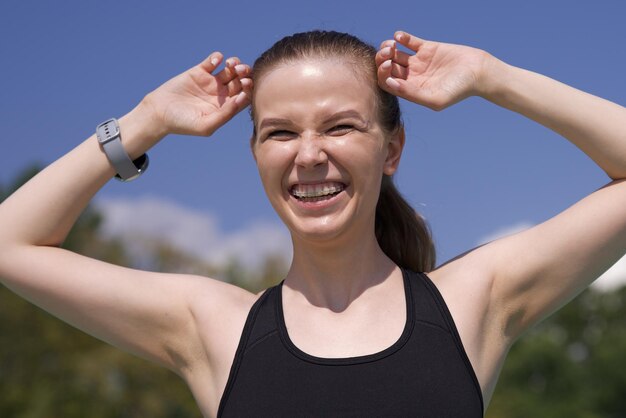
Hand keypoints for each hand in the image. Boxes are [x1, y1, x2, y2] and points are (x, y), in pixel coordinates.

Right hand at [140, 52, 251, 136]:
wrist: (159, 113)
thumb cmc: (183, 124)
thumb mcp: (206, 125)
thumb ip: (225, 115)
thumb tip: (241, 100)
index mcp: (226, 108)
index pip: (245, 97)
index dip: (249, 90)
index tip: (247, 85)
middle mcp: (221, 94)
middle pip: (240, 81)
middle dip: (244, 75)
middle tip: (241, 72)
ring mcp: (211, 82)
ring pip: (230, 70)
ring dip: (235, 64)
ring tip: (231, 64)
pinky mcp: (199, 72)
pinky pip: (213, 61)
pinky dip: (217, 57)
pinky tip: (215, 61)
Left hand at [376, 31, 493, 109]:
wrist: (479, 72)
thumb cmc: (458, 90)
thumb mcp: (435, 98)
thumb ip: (412, 94)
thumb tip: (390, 84)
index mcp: (411, 90)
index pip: (387, 83)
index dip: (382, 75)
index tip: (389, 67)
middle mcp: (412, 76)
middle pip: (387, 68)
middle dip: (382, 60)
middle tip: (388, 54)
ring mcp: (418, 62)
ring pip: (394, 54)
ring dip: (387, 48)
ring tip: (391, 45)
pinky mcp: (427, 48)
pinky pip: (409, 41)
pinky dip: (401, 37)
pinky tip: (399, 36)